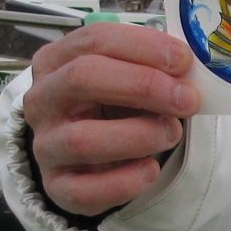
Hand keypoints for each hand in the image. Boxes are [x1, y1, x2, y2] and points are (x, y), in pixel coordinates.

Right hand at [20, 23, 200, 216]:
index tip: (184, 60)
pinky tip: (150, 170)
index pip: (94, 40)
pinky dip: (125, 182)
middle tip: (187, 99)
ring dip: (138, 135)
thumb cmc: (114, 108)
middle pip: (83, 78)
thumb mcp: (128, 79)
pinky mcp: (57, 186)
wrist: (91, 157)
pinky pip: (85, 190)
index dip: (143, 46)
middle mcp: (42, 100)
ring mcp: (45, 145)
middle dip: (143, 86)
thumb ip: (151, 69)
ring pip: (82, 139)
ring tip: (171, 133)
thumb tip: (188, 67)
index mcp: (56, 61)